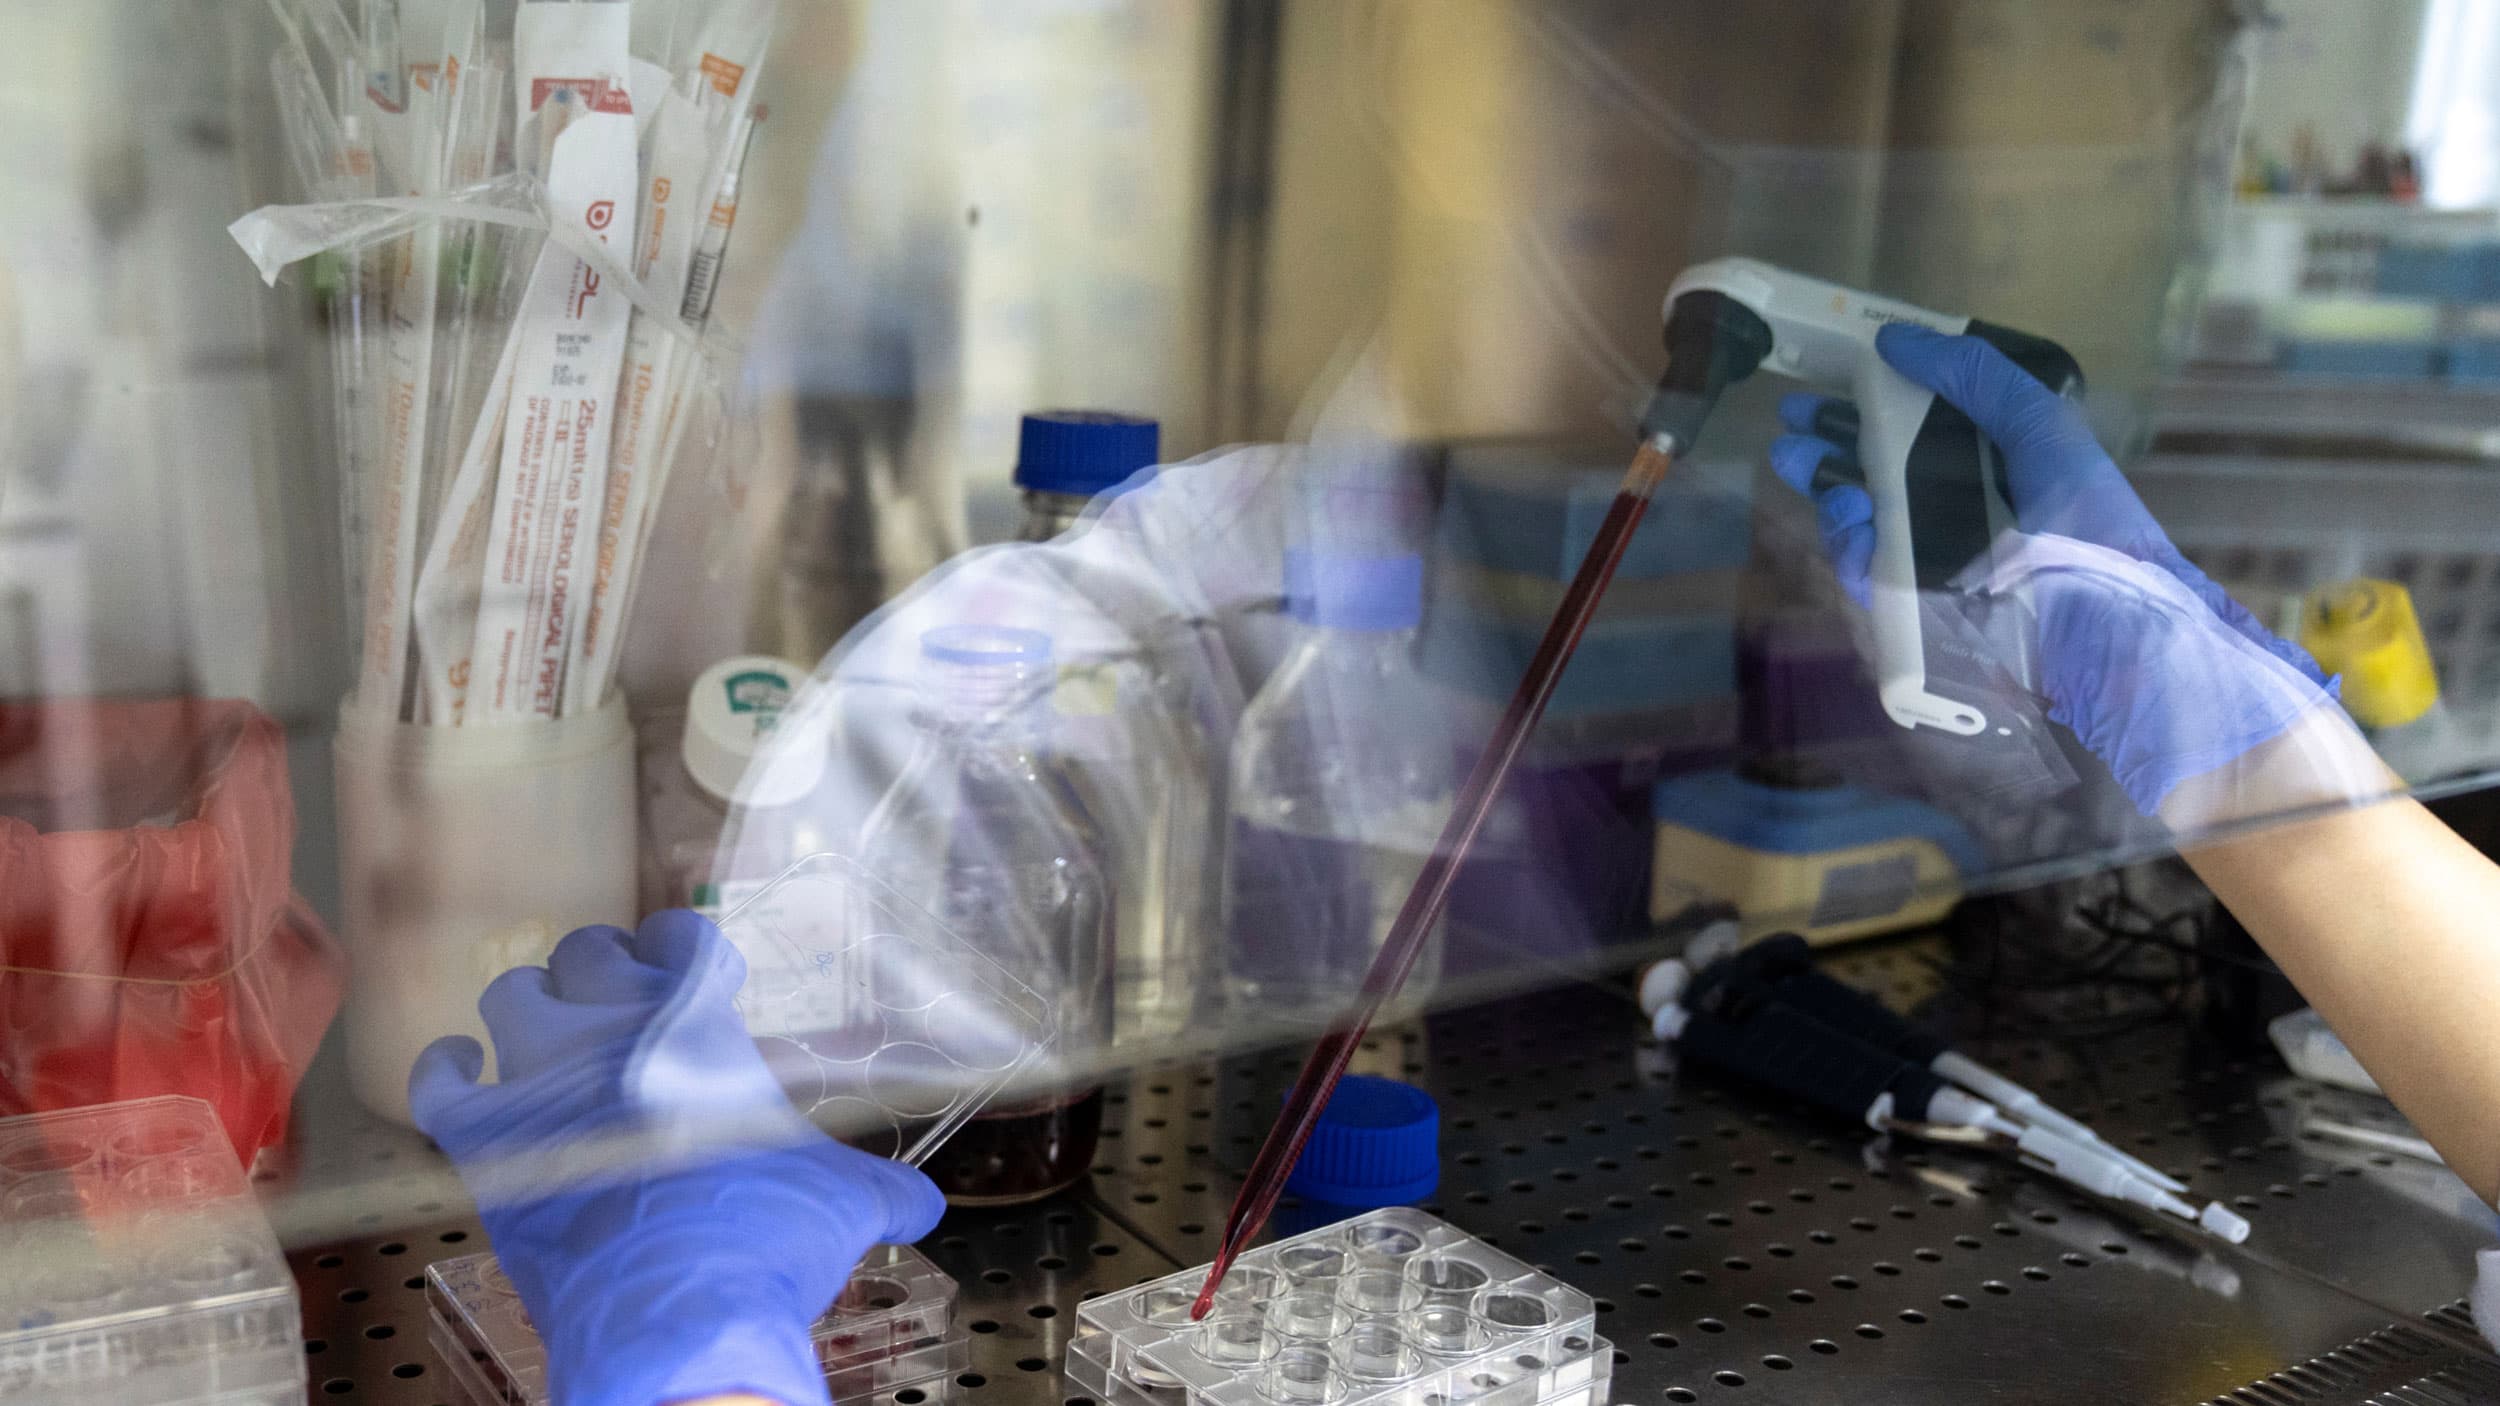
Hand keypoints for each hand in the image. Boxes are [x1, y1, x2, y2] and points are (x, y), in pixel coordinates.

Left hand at [410, 912, 944, 1405]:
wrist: (680, 1313)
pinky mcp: (486, 1140)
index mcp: (699, 1025)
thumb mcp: (845, 1202)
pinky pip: (441, 1079)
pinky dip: (448, 1070)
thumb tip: (921, 1205)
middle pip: (588, 954)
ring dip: (531, 1011)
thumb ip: (882, 1189)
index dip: (686, 945)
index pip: (682, 936)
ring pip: (512, 998)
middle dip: (605, 971)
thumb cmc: (765, 1240)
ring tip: (549, 1035)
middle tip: (622, 1002)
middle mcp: (614, 1032)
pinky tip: (461, 1071)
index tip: (693, 964)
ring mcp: (542, 1081)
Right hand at [1767, 323, 2339, 815]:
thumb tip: (1895, 338)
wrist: (2105, 628)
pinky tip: (1850, 525)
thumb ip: (1977, 377)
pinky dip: (1849, 547)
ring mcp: (1933, 563)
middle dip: (1827, 445)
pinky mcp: (1917, 612)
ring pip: (1860, 521)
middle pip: (1873, 469)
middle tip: (1790, 428)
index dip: (1868, 400)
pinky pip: (1866, 573)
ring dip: (1828, 492)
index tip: (1826, 380)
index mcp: (1989, 463)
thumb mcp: (2041, 430)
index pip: (1916, 424)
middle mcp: (1955, 510)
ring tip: (1811, 472)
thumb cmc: (2086, 522)